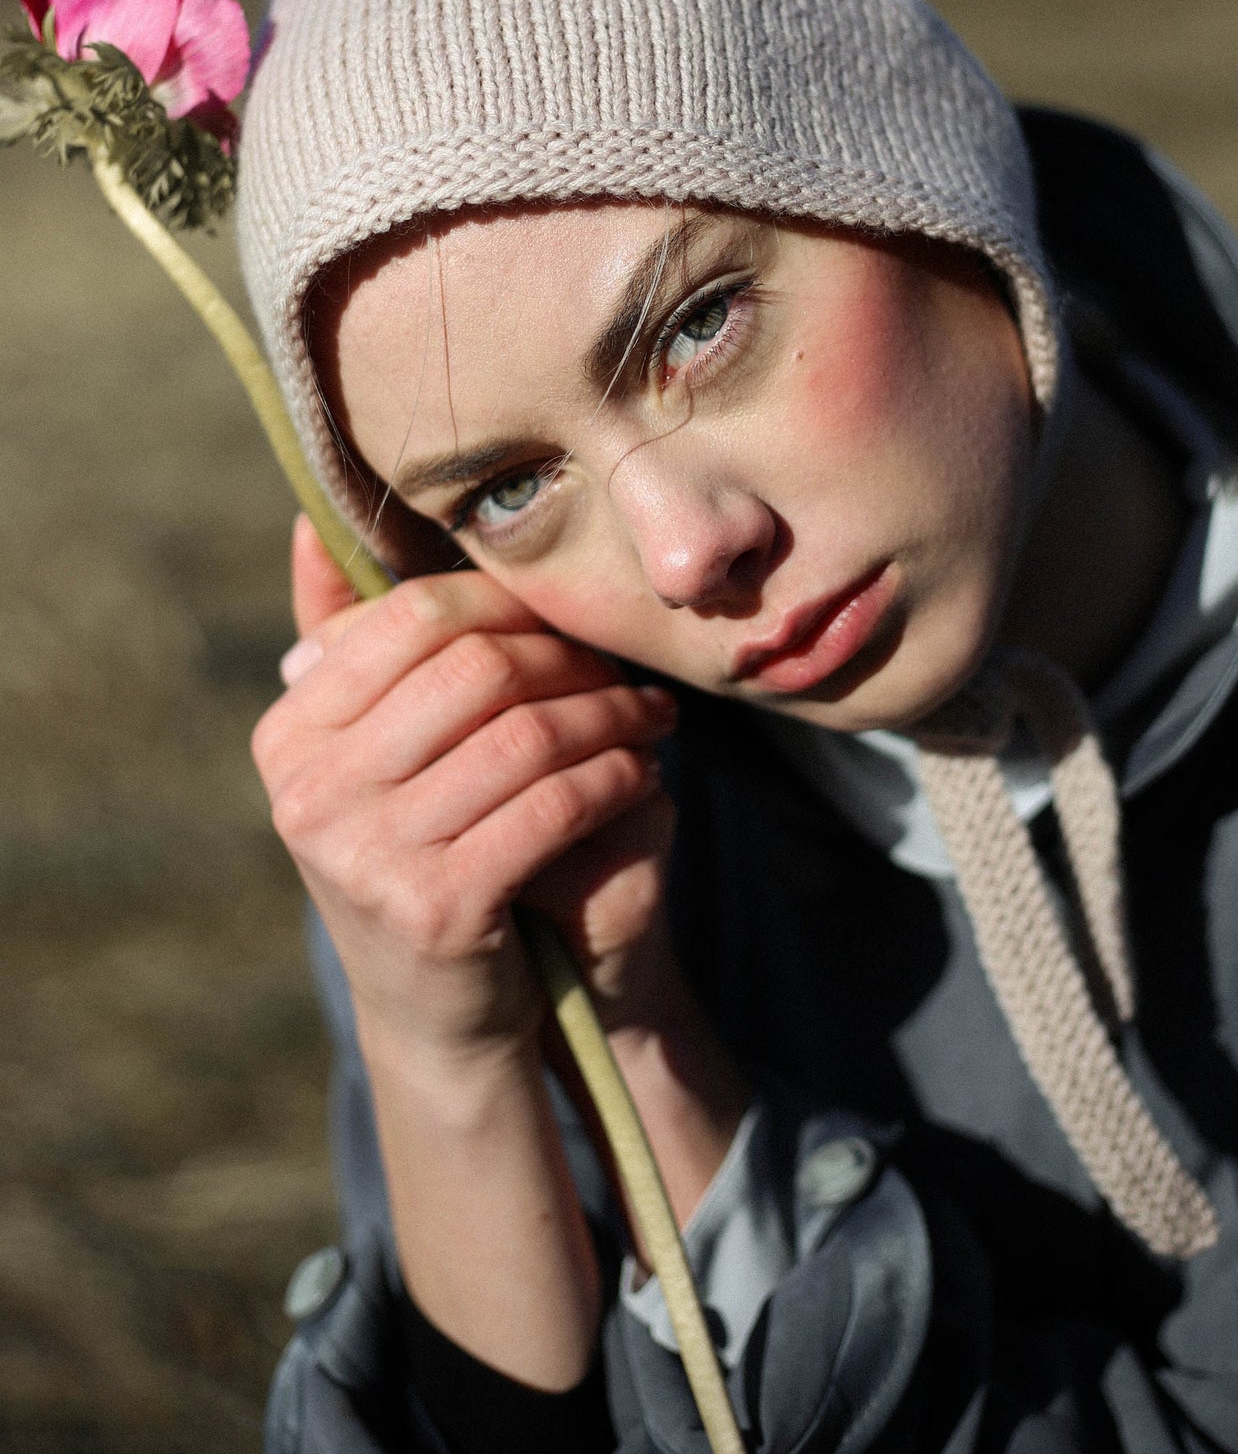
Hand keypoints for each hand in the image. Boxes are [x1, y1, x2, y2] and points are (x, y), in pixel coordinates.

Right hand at [251, 516, 678, 1078]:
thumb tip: (310, 521)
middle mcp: (311, 793)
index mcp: (289, 736)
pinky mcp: (436, 910)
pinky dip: (614, 778)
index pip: (410, 617)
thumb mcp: (367, 752)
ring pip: (525, 736)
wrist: (435, 1014)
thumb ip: (345, 643)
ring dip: (610, 716)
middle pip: (476, 669)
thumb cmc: (415, 849)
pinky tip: (642, 771)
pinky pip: (552, 807)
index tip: (566, 617)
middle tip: (624, 669)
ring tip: (651, 716)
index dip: (507, 603)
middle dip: (569, 659)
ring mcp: (367, 857)